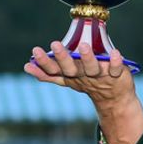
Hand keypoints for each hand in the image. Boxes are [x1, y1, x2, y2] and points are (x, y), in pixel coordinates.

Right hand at [23, 41, 140, 116]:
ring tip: (83, 46)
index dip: (44, 63)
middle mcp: (83, 76)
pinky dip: (115, 62)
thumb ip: (48, 73)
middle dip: (62, 58)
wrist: (114, 98)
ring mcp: (99, 76)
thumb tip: (27, 66)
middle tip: (54, 45)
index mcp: (70, 75)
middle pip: (70, 69)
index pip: (54, 70)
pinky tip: (115, 53)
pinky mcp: (116, 75)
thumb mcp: (67, 78)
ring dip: (87, 58)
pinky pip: (115, 69)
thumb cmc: (88, 82)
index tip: (34, 51)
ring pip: (92, 68)